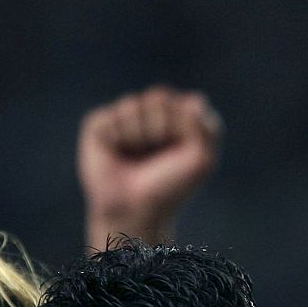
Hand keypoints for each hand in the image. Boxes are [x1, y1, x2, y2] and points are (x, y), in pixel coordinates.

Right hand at [79, 85, 222, 246]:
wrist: (136, 208)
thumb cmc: (170, 186)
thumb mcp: (201, 160)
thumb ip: (207, 127)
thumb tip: (194, 100)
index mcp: (180, 120)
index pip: (191, 103)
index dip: (188, 129)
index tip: (186, 152)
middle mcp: (152, 114)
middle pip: (161, 97)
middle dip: (163, 128)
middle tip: (159, 154)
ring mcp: (125, 118)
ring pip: (135, 104)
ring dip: (142, 135)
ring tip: (138, 155)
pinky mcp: (100, 125)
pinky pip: (113, 115)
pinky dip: (119, 137)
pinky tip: (117, 153)